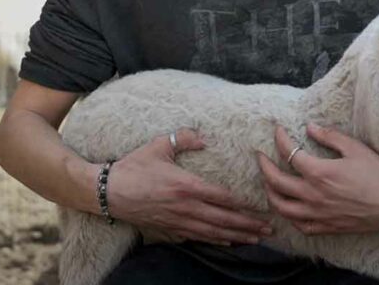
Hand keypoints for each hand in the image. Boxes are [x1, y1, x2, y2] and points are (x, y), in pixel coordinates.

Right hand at [106, 128, 272, 245]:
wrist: (108, 192)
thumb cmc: (134, 167)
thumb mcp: (158, 145)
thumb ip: (183, 138)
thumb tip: (202, 137)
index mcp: (187, 185)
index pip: (223, 197)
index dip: (244, 204)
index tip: (262, 206)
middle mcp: (186, 207)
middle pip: (224, 219)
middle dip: (249, 224)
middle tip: (269, 228)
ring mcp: (178, 220)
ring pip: (214, 232)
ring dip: (237, 236)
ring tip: (256, 238)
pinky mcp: (170, 228)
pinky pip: (198, 237)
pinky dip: (216, 240)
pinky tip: (228, 241)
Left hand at [256, 123, 378, 235]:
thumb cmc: (378, 175)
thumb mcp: (355, 148)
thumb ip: (330, 136)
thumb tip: (310, 127)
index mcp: (319, 173)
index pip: (289, 153)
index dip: (280, 139)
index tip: (278, 131)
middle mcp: (313, 195)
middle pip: (276, 182)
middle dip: (264, 166)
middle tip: (261, 156)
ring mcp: (317, 214)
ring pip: (282, 207)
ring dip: (270, 193)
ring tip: (269, 183)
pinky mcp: (326, 227)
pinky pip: (299, 225)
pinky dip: (289, 215)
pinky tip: (290, 207)